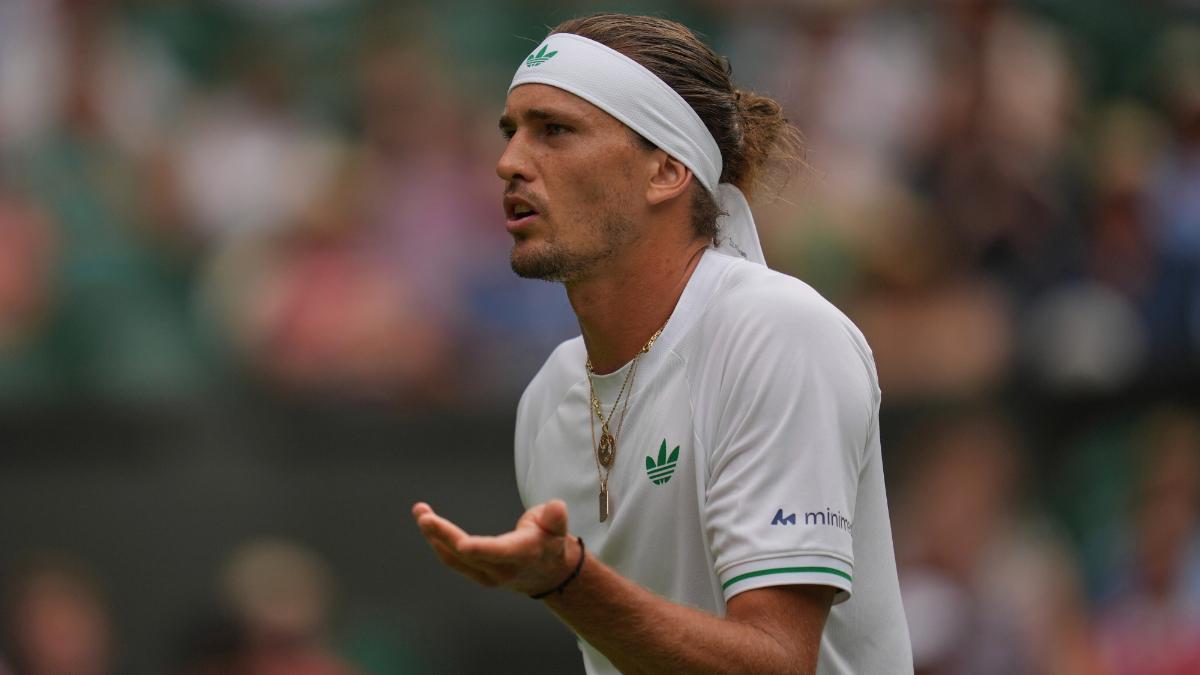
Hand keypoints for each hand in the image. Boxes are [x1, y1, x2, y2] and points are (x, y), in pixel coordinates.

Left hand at [412, 500, 578, 595]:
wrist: (550, 575)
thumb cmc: (551, 542)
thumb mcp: (558, 527)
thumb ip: (554, 518)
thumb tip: (555, 507)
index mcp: (522, 554)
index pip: (497, 552)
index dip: (480, 549)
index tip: (460, 544)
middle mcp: (502, 569)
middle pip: (466, 555)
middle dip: (442, 534)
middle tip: (423, 515)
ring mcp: (487, 575)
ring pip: (453, 558)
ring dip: (434, 536)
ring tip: (420, 511)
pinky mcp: (477, 575)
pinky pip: (452, 561)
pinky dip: (438, 543)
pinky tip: (428, 525)